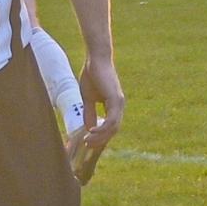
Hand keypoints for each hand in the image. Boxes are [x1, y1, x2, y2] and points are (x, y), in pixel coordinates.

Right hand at [70, 53, 123, 183]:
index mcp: (113, 106)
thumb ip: (89, 112)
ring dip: (101, 137)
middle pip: (113, 130)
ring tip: (88, 141)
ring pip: (113, 127)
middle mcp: (119, 106)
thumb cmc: (92, 75)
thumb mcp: (88, 98)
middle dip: (101, 140)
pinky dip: (102, 128)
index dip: (101, 136)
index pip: (110, 126)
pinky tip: (91, 131)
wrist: (96, 60)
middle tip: (87, 145)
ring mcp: (119, 103)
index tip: (88, 142)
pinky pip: (111, 120)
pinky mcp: (115, 100)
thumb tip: (89, 128)